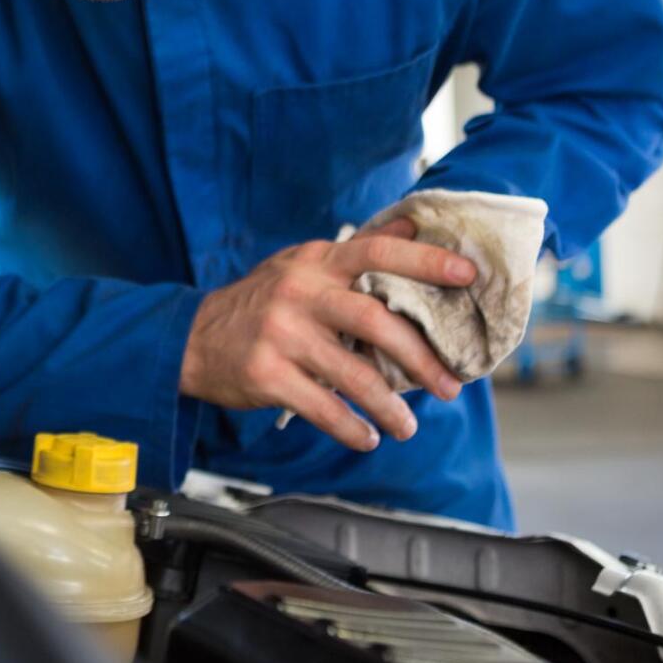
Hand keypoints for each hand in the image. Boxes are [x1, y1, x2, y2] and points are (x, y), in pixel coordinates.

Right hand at [178, 219, 473, 450]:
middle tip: (449, 386)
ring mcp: (281, 333)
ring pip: (353, 373)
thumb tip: (412, 224)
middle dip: (420, 356)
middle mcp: (300, 292)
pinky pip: (321, 407)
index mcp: (316, 262)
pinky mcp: (266, 373)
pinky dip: (351, 428)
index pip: (377, 251)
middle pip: (374, 320)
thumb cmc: (263, 301)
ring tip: (409, 427)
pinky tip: (367, 437)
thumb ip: (357, 250)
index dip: (424, 262)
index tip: (468, 276)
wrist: (194, 336)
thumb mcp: (304, 264)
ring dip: (389, 406)